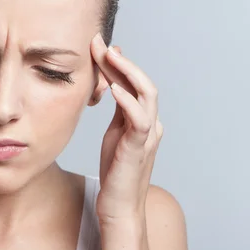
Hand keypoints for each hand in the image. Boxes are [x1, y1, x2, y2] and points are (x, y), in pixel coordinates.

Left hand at [90, 33, 162, 223]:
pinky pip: (138, 119)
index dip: (118, 62)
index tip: (99, 45)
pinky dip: (128, 100)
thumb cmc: (117, 170)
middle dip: (121, 61)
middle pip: (141, 82)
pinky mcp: (139, 148)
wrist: (120, 205)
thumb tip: (111, 82)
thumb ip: (118, 109)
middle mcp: (150, 122)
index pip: (133, 82)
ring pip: (146, 94)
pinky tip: (112, 87)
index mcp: (144, 118)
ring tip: (107, 56)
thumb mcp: (115, 132)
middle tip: (100, 43)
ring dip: (127, 72)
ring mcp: (148, 135)